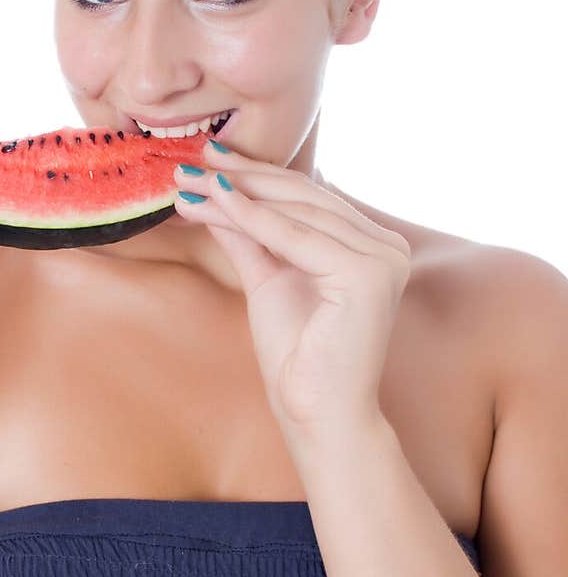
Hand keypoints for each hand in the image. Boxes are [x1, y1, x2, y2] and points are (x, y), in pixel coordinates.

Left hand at [173, 141, 411, 448]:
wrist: (317, 415)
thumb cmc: (297, 359)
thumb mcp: (268, 281)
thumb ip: (251, 237)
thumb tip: (216, 193)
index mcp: (372, 246)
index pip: (307, 198)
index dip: (255, 175)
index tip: (206, 161)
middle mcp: (387, 246)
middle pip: (303, 196)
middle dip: (242, 177)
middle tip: (190, 163)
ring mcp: (384, 258)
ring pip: (297, 211)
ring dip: (237, 194)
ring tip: (190, 184)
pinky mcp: (369, 274)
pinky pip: (297, 237)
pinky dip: (252, 218)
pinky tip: (215, 202)